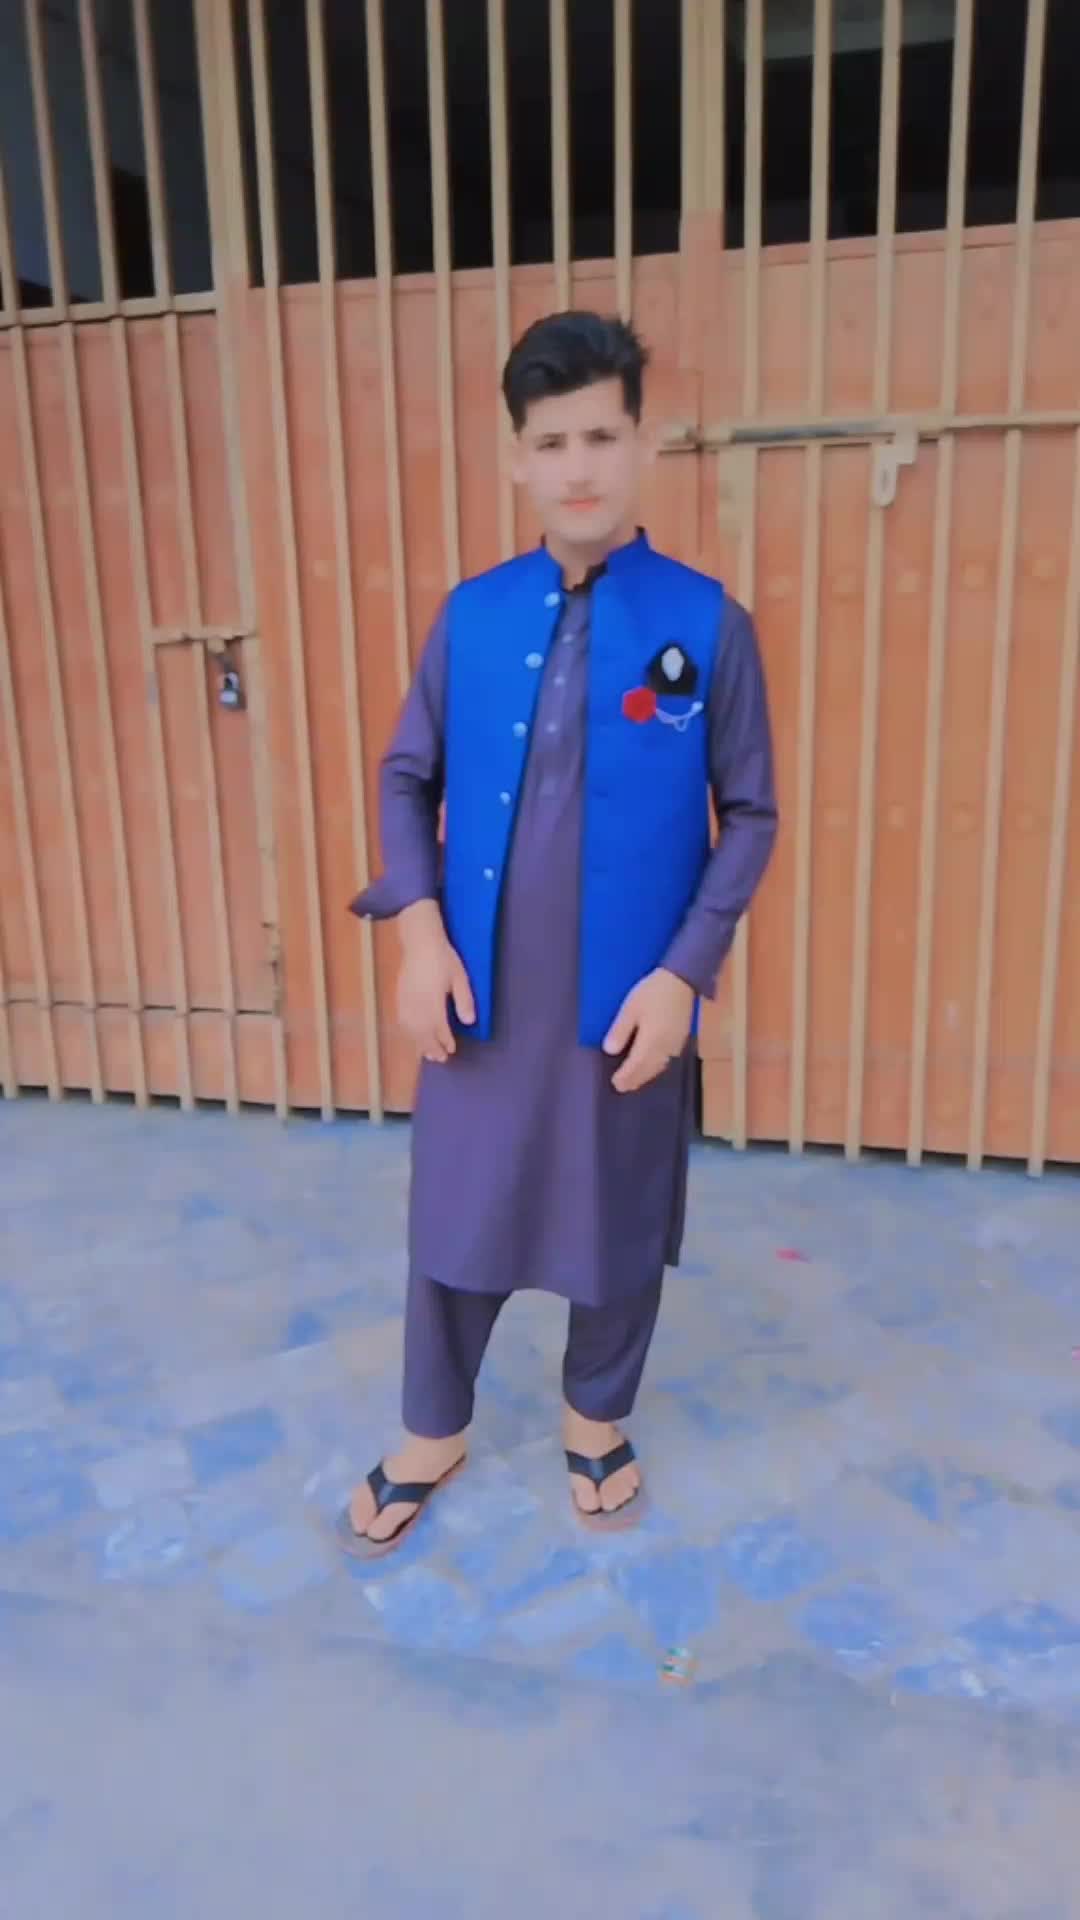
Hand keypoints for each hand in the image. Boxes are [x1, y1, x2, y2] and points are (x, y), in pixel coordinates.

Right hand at [396, 901, 474, 1063]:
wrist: (419, 941)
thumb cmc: (443, 957)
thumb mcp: (460, 977)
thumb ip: (464, 1000)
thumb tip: (469, 1022)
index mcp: (433, 999)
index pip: (439, 1027)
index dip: (445, 1040)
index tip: (452, 1049)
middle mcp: (417, 1004)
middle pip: (422, 1032)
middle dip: (432, 1047)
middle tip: (441, 1059)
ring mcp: (405, 1001)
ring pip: (410, 1029)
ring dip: (419, 1043)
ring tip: (428, 1054)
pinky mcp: (399, 997)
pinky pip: (402, 1021)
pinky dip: (409, 1033)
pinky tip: (414, 1037)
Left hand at [602, 969, 693, 1093]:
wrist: (682, 979)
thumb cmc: (653, 992)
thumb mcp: (631, 1008)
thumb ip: (620, 1030)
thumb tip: (609, 1050)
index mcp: (651, 1041)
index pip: (636, 1065)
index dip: (626, 1076)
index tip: (616, 1083)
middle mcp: (665, 1047)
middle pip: (649, 1069)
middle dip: (635, 1079)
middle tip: (623, 1087)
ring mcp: (675, 1043)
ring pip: (660, 1066)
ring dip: (647, 1075)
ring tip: (636, 1080)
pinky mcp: (681, 1038)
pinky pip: (668, 1059)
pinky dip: (658, 1067)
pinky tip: (653, 1065)